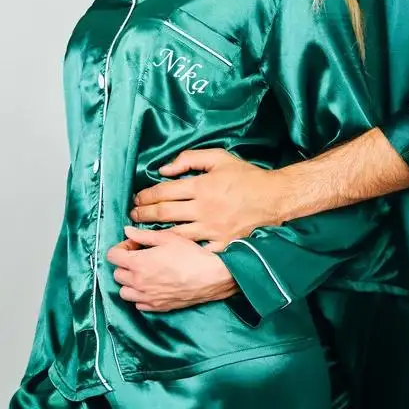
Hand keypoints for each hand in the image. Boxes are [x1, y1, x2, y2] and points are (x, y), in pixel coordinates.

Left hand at [107, 226, 237, 311]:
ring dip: (129, 282)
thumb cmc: (190, 255)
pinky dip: (140, 296)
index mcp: (138, 263)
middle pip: (117, 274)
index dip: (121, 248)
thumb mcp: (167, 238)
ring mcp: (146, 297)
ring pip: (124, 292)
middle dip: (125, 264)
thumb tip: (127, 231)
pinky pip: (138, 304)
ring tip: (144, 274)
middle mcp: (138, 282)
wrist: (210, 277)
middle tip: (140, 257)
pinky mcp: (157, 307)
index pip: (112, 256)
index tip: (134, 245)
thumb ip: (143, 235)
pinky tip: (152, 287)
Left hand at [129, 149, 282, 245]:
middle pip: (164, 213)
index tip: (137, 199)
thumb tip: (164, 169)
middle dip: (143, 214)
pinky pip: (195, 249)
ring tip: (142, 233)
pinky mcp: (221, 244)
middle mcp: (203, 209)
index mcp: (201, 186)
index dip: (146, 196)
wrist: (274, 198)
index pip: (164, 191)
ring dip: (154, 233)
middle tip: (133, 214)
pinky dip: (179, 251)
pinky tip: (167, 250)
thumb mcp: (219, 158)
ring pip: (174, 233)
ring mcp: (211, 229)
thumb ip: (189, 159)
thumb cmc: (246, 176)